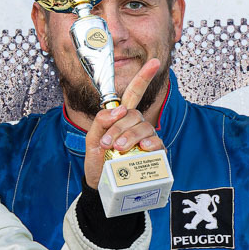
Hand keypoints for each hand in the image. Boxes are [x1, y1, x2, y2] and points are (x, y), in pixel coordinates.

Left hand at [84, 59, 166, 189]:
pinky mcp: (154, 154)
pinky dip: (149, 144)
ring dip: (129, 136)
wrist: (102, 187)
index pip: (134, 94)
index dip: (144, 77)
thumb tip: (117, 111)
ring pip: (143, 127)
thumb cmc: (98, 163)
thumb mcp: (92, 141)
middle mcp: (136, 126)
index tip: (154, 62)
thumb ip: (100, 122)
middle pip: (134, 114)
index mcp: (122, 118)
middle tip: (109, 143)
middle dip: (120, 126)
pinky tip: (143, 148)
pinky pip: (156, 143)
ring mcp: (146, 139)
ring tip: (118, 149)